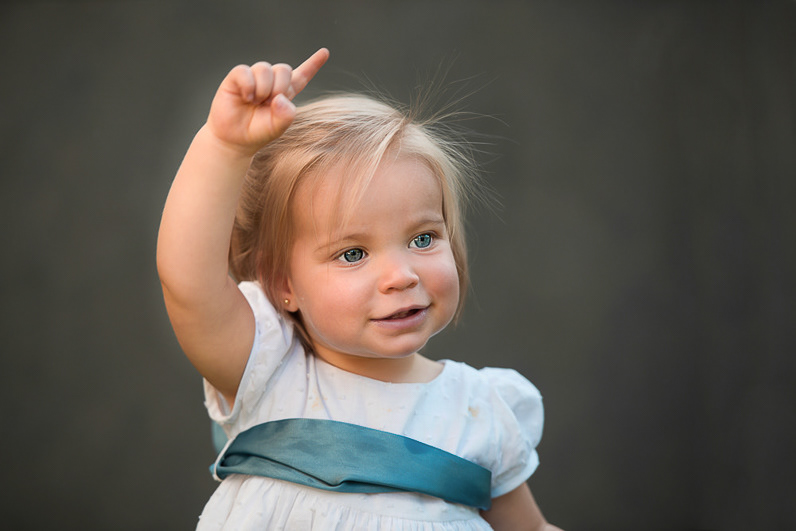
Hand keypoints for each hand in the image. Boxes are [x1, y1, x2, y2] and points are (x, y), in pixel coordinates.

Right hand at [206, 47, 328, 154]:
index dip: (313, 64)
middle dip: (280, 87)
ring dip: (263, 88)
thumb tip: (279, 98)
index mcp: (285, 93)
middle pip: (284, 68)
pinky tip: (246, 98)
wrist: (234, 139)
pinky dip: (248, 85)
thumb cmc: (258, 132)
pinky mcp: (236, 78)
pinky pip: (245, 71)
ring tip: (255, 102)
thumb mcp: (278, 127)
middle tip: (269, 104)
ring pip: (265, 68)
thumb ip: (286, 115)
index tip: (325, 52)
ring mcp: (253, 78)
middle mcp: (270, 82)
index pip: (302, 75)